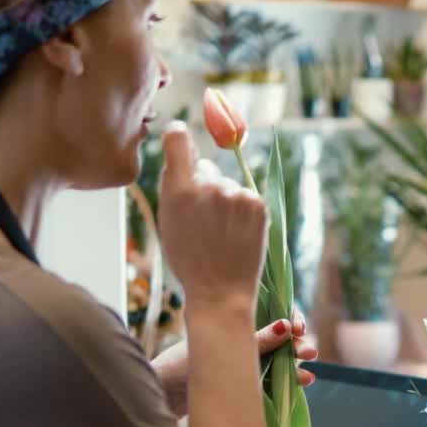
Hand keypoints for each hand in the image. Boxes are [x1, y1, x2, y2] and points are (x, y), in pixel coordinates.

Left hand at [154, 311, 319, 416]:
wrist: (158, 394)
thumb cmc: (182, 365)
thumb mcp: (223, 349)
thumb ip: (256, 340)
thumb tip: (286, 327)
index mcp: (234, 322)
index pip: (272, 314)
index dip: (290, 320)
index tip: (298, 329)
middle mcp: (241, 339)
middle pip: (279, 338)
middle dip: (297, 344)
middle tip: (308, 352)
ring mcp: (242, 362)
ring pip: (279, 359)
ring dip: (296, 364)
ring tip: (307, 375)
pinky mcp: (242, 383)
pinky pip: (272, 379)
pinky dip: (288, 381)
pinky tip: (301, 383)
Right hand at [158, 121, 266, 314]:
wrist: (220, 290)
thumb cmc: (189, 259)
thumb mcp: (168, 221)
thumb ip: (173, 186)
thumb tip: (183, 157)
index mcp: (179, 189)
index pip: (179, 138)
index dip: (179, 135)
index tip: (180, 138)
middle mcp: (209, 186)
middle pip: (207, 168)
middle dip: (204, 184)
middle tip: (203, 219)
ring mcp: (237, 194)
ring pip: (228, 185)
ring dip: (225, 201)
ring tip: (221, 233)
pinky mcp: (258, 204)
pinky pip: (246, 196)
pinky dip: (242, 210)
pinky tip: (236, 233)